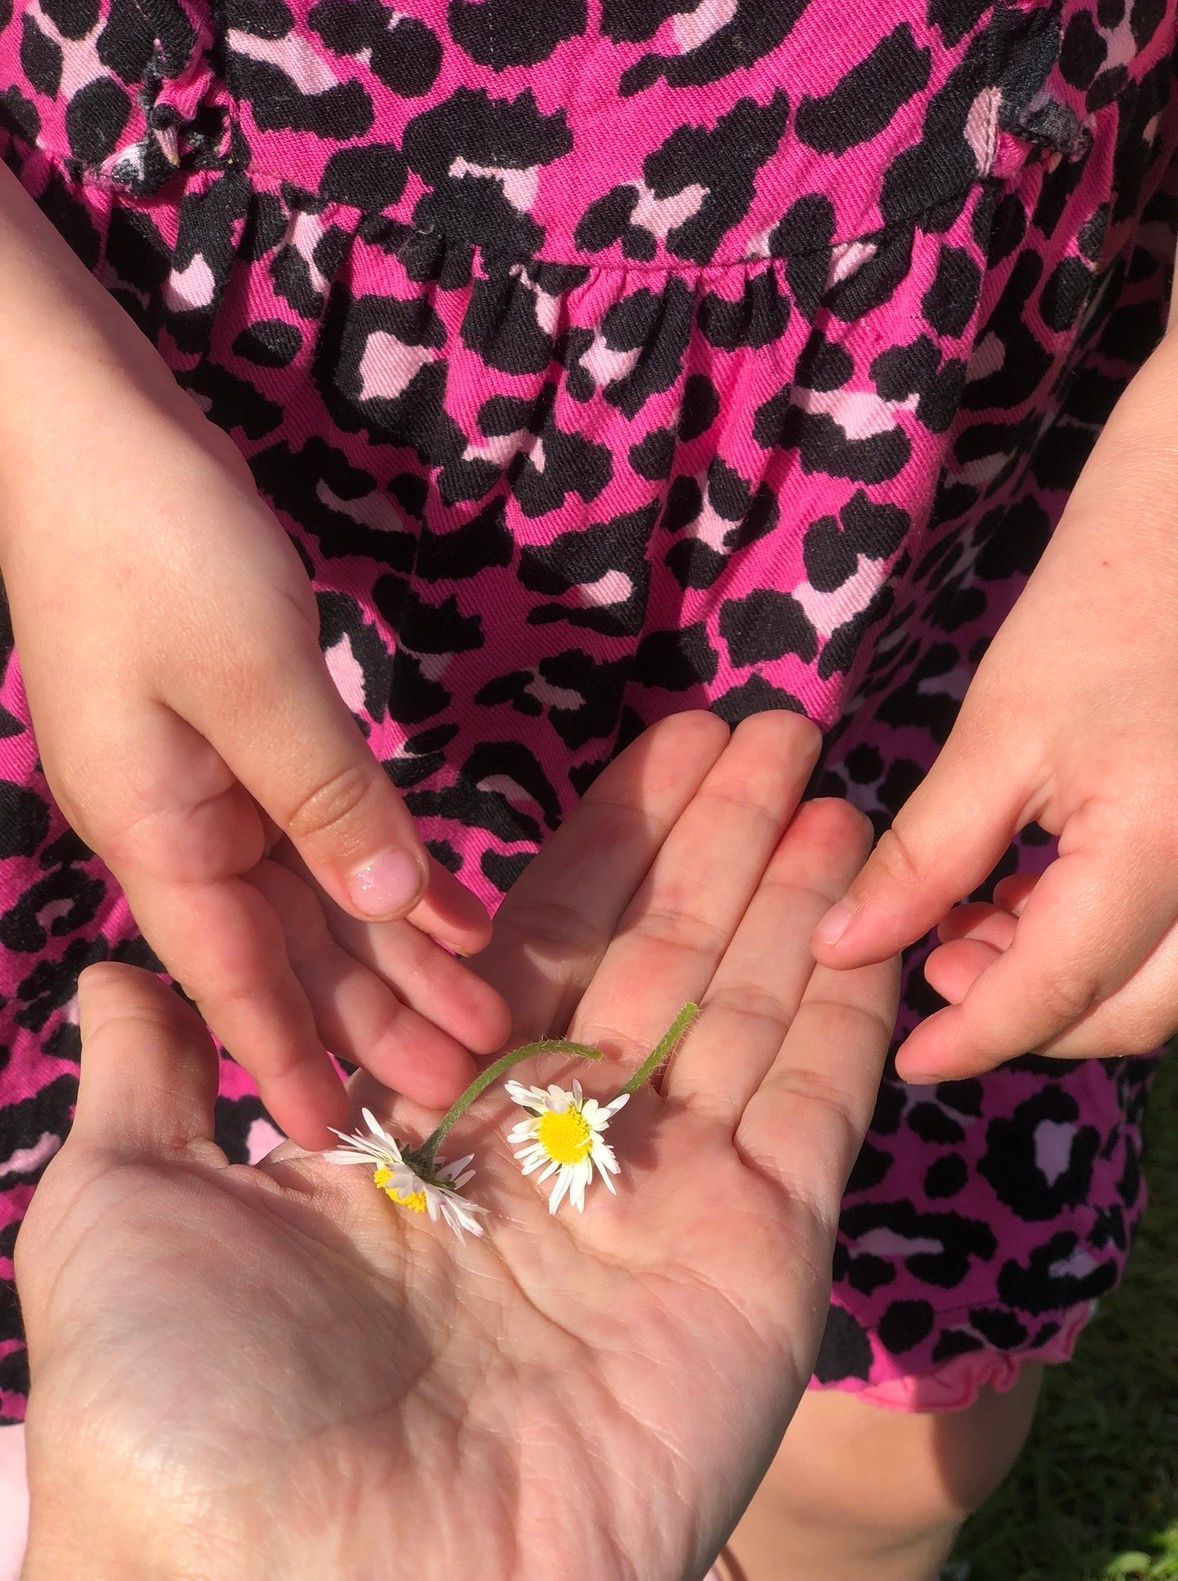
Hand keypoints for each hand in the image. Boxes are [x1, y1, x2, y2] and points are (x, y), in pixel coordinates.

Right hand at [0, 166, 508, 1146]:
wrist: (79, 423)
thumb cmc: (152, 542)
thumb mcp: (251, 675)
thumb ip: (327, 800)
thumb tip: (391, 914)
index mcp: (159, 832)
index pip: (236, 977)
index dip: (295, 1061)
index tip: (349, 1144)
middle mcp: (180, 827)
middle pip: (289, 949)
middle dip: (377, 1020)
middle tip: (475, 1094)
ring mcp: (207, 781)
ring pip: (314, 896)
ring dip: (396, 956)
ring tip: (483, 1019)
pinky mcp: (241, 733)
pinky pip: (323, 827)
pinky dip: (386, 866)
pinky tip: (454, 905)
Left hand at [16, 712, 896, 1580]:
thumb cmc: (182, 1412)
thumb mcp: (120, 1209)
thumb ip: (151, 1076)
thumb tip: (116, 973)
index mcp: (431, 1139)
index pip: (536, 956)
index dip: (596, 852)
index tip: (652, 753)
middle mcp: (556, 1166)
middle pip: (654, 964)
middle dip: (711, 841)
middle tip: (763, 723)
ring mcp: (664, 1212)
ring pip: (742, 1012)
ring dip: (787, 892)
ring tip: (827, 774)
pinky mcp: (753, 1264)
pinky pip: (811, 1107)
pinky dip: (843, 1000)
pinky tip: (863, 896)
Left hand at [812, 327, 1177, 1079]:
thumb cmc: (1111, 591)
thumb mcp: (1005, 730)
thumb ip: (929, 855)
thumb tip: (843, 947)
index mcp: (1167, 856)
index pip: (1060, 995)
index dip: (976, 1039)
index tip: (908, 1062)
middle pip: (1133, 1012)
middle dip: (1028, 1011)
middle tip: (935, 964)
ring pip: (1167, 981)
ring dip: (1072, 979)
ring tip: (974, 924)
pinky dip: (1115, 934)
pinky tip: (1041, 890)